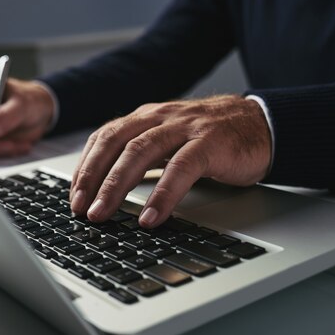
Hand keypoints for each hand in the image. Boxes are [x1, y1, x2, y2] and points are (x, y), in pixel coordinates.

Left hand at [69, 95, 271, 227]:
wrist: (261, 124)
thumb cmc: (212, 138)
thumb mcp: (168, 142)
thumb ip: (141, 157)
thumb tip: (106, 189)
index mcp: (146, 118)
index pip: (104, 138)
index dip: (85, 167)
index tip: (73, 196)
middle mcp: (160, 118)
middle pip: (115, 143)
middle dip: (91, 177)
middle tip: (79, 208)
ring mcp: (185, 128)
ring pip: (140, 152)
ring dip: (115, 186)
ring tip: (102, 214)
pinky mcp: (210, 142)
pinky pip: (181, 168)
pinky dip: (162, 194)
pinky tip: (151, 217)